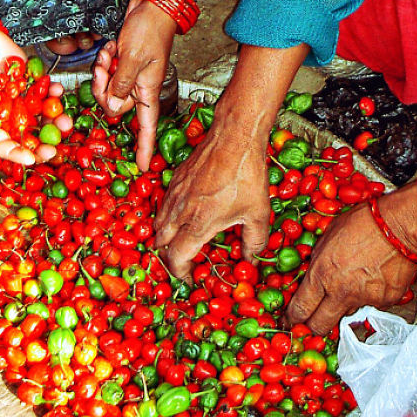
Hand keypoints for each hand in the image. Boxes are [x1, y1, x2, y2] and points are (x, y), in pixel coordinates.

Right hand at [0, 29, 48, 164]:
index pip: (6, 145)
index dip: (18, 154)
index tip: (31, 159)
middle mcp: (10, 114)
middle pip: (30, 135)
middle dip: (44, 143)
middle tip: (55, 147)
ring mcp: (23, 99)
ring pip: (43, 115)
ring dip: (55, 119)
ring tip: (64, 121)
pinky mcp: (32, 82)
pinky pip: (47, 90)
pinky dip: (54, 92)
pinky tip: (57, 90)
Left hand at [91, 0, 175, 169]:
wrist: (151, 5)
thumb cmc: (150, 29)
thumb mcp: (134, 59)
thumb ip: (121, 85)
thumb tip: (111, 106)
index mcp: (147, 91)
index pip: (147, 126)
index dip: (144, 147)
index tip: (141, 166)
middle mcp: (139, 86)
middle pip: (113, 106)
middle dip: (103, 87)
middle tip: (106, 66)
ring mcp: (129, 75)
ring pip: (106, 88)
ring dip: (103, 71)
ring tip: (110, 53)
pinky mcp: (121, 64)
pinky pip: (106, 72)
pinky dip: (105, 60)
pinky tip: (111, 48)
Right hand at [153, 122, 271, 278]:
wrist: (234, 137)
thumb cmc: (247, 176)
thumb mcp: (258, 214)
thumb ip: (254, 242)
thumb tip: (251, 260)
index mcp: (198, 224)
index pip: (176, 259)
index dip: (180, 274)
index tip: (189, 280)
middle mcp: (180, 211)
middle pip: (160, 243)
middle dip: (169, 258)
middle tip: (184, 264)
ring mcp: (175, 192)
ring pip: (159, 222)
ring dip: (165, 237)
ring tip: (181, 242)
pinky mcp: (176, 178)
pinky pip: (164, 204)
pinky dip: (167, 216)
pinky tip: (183, 216)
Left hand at [285, 202, 416, 333]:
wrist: (399, 226)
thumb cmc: (363, 222)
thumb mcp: (328, 235)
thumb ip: (318, 259)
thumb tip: (312, 274)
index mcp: (322, 274)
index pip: (300, 309)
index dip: (293, 317)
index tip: (291, 319)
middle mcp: (341, 292)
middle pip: (319, 326)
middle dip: (312, 326)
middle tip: (312, 319)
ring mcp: (364, 300)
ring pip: (347, 314)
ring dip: (344, 305)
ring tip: (352, 282)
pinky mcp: (385, 302)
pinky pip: (370, 305)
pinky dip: (368, 296)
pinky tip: (372, 277)